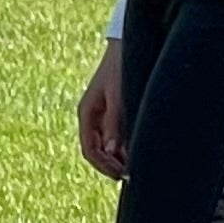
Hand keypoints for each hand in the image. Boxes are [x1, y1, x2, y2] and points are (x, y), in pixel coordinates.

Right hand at [76, 38, 129, 180]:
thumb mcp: (118, 97)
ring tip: (135, 166)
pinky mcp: (114, 111)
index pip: (89, 149)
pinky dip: (123, 147)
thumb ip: (113, 124)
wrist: (128, 46)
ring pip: (106, 145)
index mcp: (87, 113)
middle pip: (96, 151)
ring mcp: (103, 115)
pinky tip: (136, 152)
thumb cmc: (121, 68)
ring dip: (118, 158)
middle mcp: (92, 117)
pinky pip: (115, 136)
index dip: (103, 165)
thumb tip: (110, 151)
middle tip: (130, 176)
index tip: (120, 175)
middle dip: (110, 165)